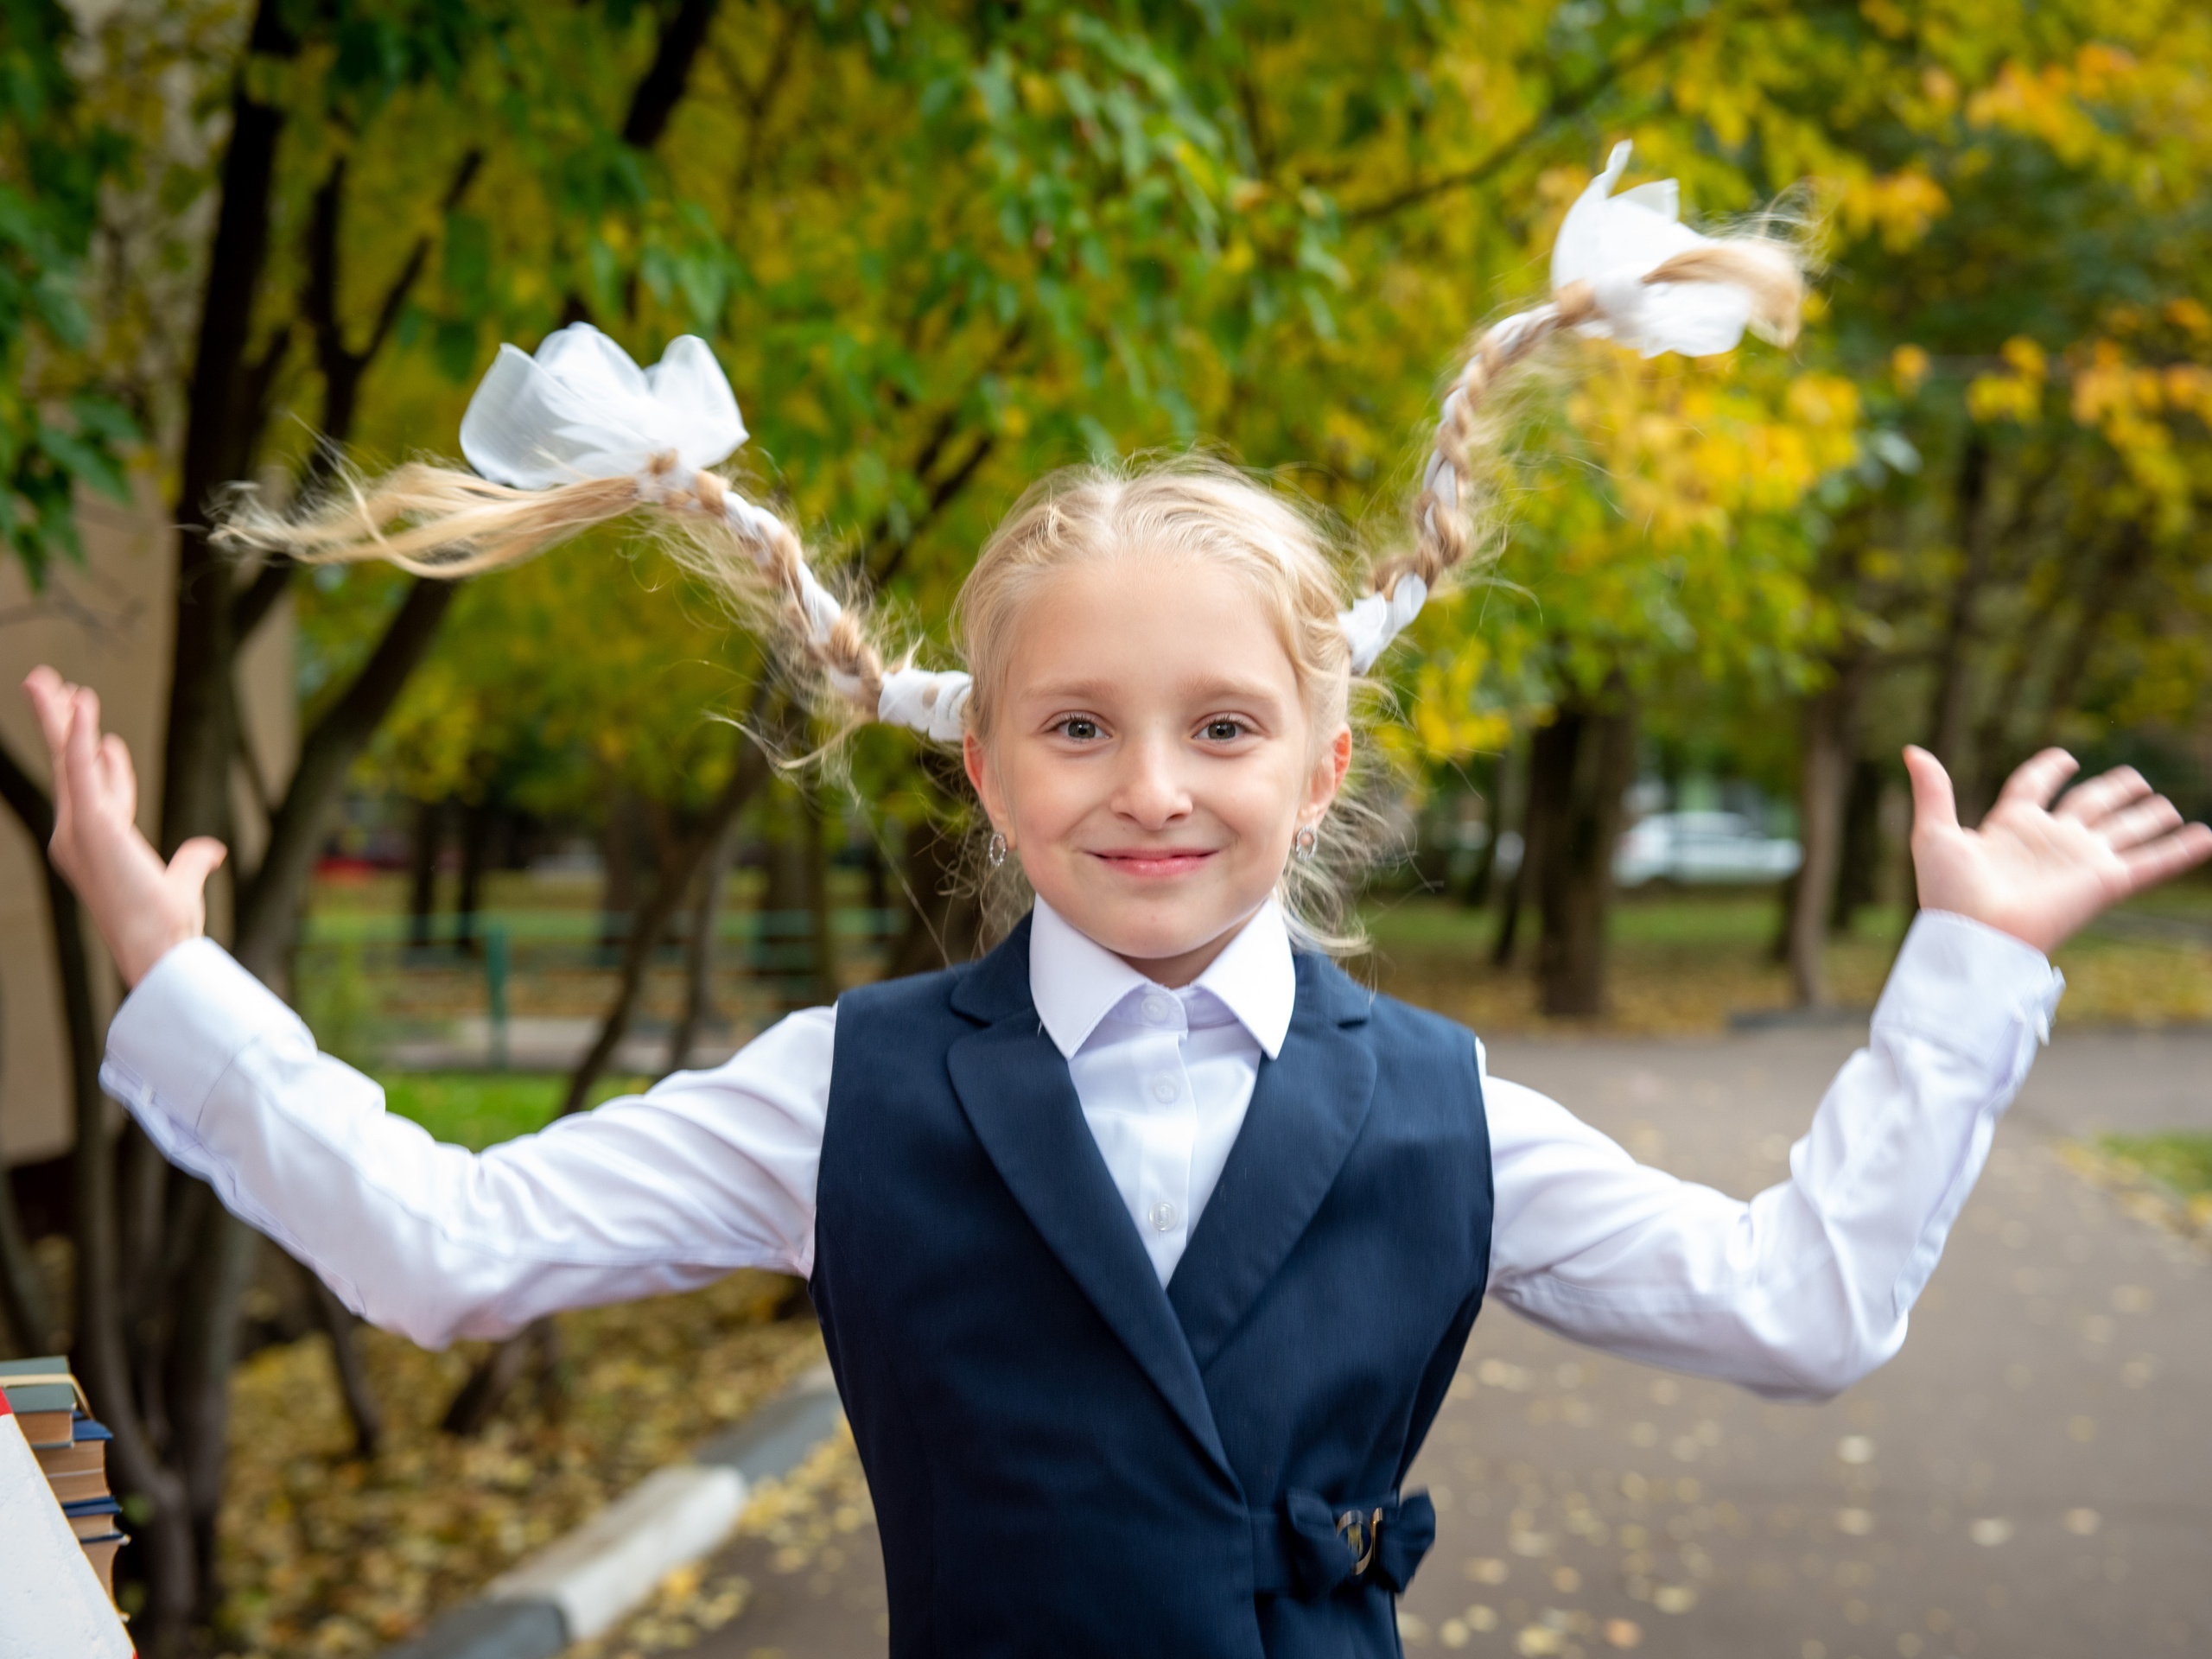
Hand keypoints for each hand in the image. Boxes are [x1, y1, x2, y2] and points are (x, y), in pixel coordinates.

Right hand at [22, 666, 226, 985]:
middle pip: (69, 768)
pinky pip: (80, 767)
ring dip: (56, 716)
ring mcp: (78, 828)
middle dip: (63, 727)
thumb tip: (213, 850)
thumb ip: (194, 861)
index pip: (100, 793)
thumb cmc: (167, 928)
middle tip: (52, 689)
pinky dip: (81, 733)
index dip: (105, 763)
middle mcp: (79, 834)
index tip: (111, 739)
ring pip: (64, 759)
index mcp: (101, 846)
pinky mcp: (90, 823)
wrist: (156, 947)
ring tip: (43, 679)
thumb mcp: (183, 884)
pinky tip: (83, 701)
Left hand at [1906, 745, 2211, 955]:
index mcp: (2009, 828)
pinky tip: (2206, 836)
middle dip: (2112, 793)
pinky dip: (2180, 850)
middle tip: (2135, 778)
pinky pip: (2151, 862)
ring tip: (2168, 806)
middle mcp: (2049, 842)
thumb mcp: (1933, 834)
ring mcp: (2079, 861)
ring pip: (2123, 830)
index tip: (2063, 757)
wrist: (1976, 937)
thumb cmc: (1949, 893)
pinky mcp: (2105, 882)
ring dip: (2146, 818)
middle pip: (2088, 808)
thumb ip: (1932, 791)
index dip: (2046, 771)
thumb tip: (1912, 750)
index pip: (2031, 790)